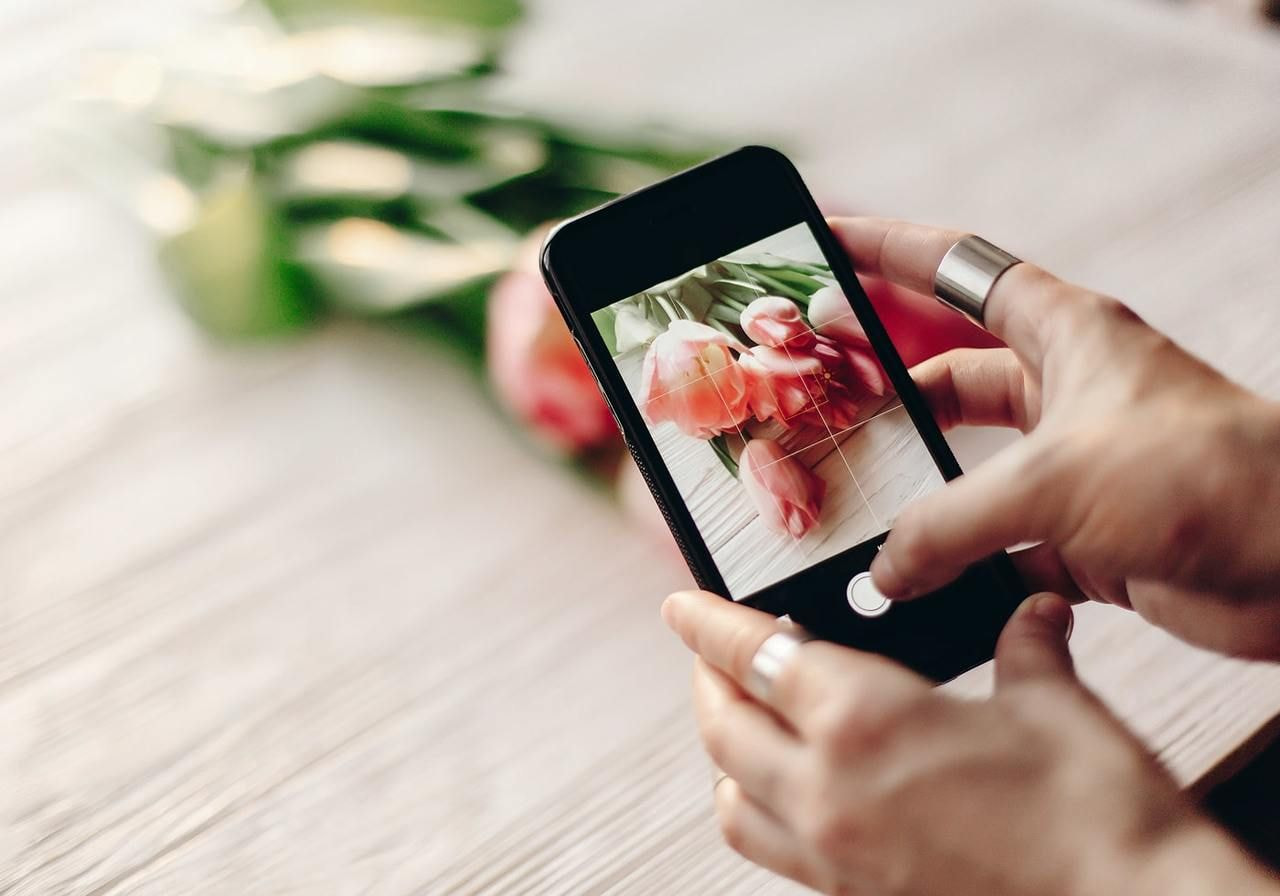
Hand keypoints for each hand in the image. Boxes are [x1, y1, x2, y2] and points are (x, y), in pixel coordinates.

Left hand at [663, 590, 1273, 895]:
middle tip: (716, 652)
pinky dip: (757, 809)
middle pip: (723, 727)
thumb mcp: (1054, 704)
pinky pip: (772, 849)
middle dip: (708, 680)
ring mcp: (835, 855)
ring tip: (744, 721)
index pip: (754, 657)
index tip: (682, 604)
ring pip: (731, 797)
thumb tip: (1030, 614)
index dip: (709, 624)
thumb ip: (1024, 648)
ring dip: (724, 752)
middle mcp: (828, 791)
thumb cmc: (1095, 813)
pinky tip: (791, 791)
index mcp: (863, 720)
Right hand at [831, 218, 1279, 658]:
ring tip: (855, 513)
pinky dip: (958, 568)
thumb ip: (948, 524)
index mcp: (1063, 333)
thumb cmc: (1205, 479)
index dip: (887, 250)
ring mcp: (1073, 466)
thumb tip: (885, 570)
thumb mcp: (1052, 483)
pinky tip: (917, 586)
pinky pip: (996, 546)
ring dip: (919, 499)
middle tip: (816, 407)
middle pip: (948, 380)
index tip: (825, 241)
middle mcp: (1065, 391)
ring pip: (967, 472)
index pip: (955, 270)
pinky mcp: (1084, 536)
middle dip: (884, 394)